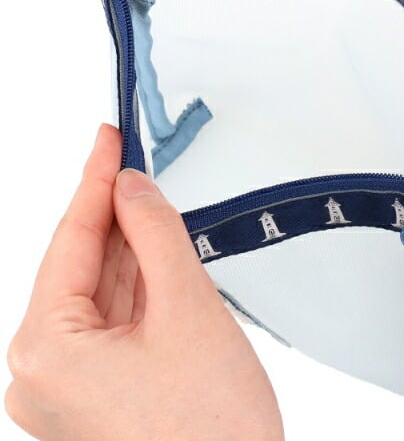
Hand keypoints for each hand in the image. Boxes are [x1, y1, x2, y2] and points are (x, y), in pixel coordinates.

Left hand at [4, 124, 283, 440]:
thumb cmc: (213, 429)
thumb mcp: (187, 308)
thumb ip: (155, 235)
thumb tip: (132, 187)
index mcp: (47, 351)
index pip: (71, 239)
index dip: (94, 180)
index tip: (109, 139)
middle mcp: (44, 372)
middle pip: (83, 266)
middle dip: (115, 214)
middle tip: (135, 163)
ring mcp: (69, 387)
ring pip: (100, 293)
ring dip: (130, 248)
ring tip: (150, 203)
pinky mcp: (97, 392)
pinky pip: (113, 320)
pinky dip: (138, 284)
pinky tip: (155, 254)